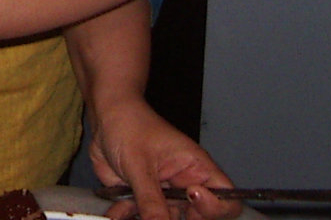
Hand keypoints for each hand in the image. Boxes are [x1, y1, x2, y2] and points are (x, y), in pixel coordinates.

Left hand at [91, 95, 237, 219]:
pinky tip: (116, 210)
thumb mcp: (139, 163)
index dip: (215, 206)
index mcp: (196, 168)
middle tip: (154, 210)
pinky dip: (126, 216)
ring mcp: (165, 196)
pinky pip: (141, 218)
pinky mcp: (144, 201)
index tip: (192, 196)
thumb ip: (150, 199)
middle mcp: (184, 186)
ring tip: (128, 203)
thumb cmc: (129, 125)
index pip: (226, 198)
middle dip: (173, 218)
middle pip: (198, 218)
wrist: (103, 120)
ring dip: (144, 218)